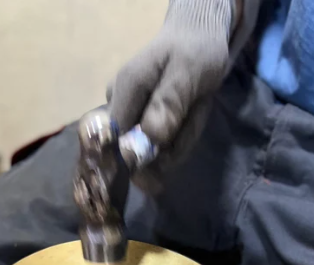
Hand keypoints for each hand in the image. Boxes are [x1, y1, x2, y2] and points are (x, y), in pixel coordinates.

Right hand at [109, 0, 236, 188]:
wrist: (200, 41)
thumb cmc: (195, 49)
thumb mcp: (189, 70)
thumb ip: (170, 101)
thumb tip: (151, 136)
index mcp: (126, 89)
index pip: (113, 139)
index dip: (131, 163)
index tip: (157, 173)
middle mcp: (120, 106)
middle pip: (134, 154)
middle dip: (167, 153)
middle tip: (190, 126)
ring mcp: (131, 119)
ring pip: (151, 156)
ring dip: (177, 146)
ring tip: (193, 115)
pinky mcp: (143, 128)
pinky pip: (161, 151)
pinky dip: (179, 144)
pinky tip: (188, 123)